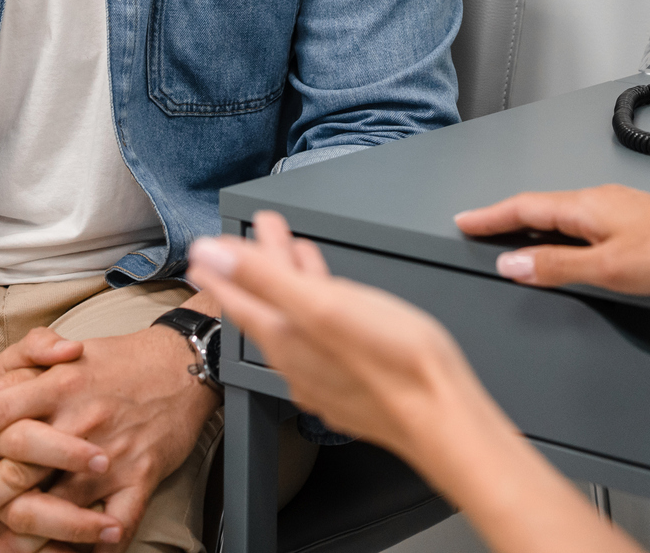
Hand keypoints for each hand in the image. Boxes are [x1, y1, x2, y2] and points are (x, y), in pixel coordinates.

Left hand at [0, 318, 219, 551]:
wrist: (186, 362)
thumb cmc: (120, 360)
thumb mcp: (65, 356)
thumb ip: (16, 373)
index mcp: (58, 385)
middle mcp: (79, 420)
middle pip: (16, 470)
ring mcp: (110, 453)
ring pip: (57, 507)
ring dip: (20, 541)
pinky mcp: (142, 475)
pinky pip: (115, 521)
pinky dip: (94, 545)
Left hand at [187, 213, 491, 464]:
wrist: (442, 415)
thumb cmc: (394, 363)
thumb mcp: (324, 304)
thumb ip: (265, 277)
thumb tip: (212, 256)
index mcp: (286, 338)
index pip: (238, 297)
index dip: (223, 266)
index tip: (207, 244)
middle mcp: (297, 361)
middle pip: (267, 305)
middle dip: (259, 265)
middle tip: (256, 233)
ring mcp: (324, 374)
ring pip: (295, 319)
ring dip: (289, 282)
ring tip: (292, 250)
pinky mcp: (351, 380)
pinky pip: (321, 333)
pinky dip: (318, 305)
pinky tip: (331, 294)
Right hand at [454, 185, 649, 293]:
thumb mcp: (608, 268)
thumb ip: (557, 266)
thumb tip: (514, 264)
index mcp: (586, 206)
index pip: (523, 207)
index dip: (489, 216)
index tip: (463, 221)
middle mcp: (598, 200)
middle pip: (538, 207)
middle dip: (503, 219)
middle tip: (476, 229)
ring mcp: (616, 208)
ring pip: (560, 214)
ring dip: (530, 225)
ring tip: (508, 239)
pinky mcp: (631, 220)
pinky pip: (579, 221)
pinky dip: (556, 231)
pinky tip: (561, 245)